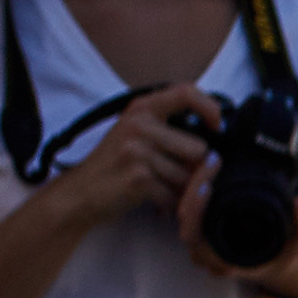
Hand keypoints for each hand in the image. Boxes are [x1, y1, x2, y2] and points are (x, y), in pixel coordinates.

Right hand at [43, 85, 211, 231]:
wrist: (79, 193)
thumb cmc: (113, 164)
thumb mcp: (134, 132)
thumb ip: (167, 128)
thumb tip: (215, 138)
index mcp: (141, 109)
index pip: (186, 92)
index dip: (210, 107)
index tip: (218, 126)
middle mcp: (139, 125)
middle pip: (198, 149)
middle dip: (193, 170)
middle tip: (173, 178)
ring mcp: (137, 151)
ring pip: (188, 176)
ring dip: (180, 190)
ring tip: (159, 189)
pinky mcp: (138, 178)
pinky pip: (174, 196)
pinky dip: (168, 205)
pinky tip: (154, 202)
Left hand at [168, 145, 297, 296]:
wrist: (274, 265)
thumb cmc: (282, 254)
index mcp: (222, 260)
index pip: (195, 234)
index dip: (196, 209)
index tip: (208, 184)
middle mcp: (205, 252)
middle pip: (184, 216)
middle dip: (193, 185)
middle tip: (211, 160)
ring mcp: (200, 240)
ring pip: (183, 209)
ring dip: (193, 182)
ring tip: (210, 159)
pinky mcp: (200, 227)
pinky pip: (189, 205)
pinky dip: (194, 185)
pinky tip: (207, 165)